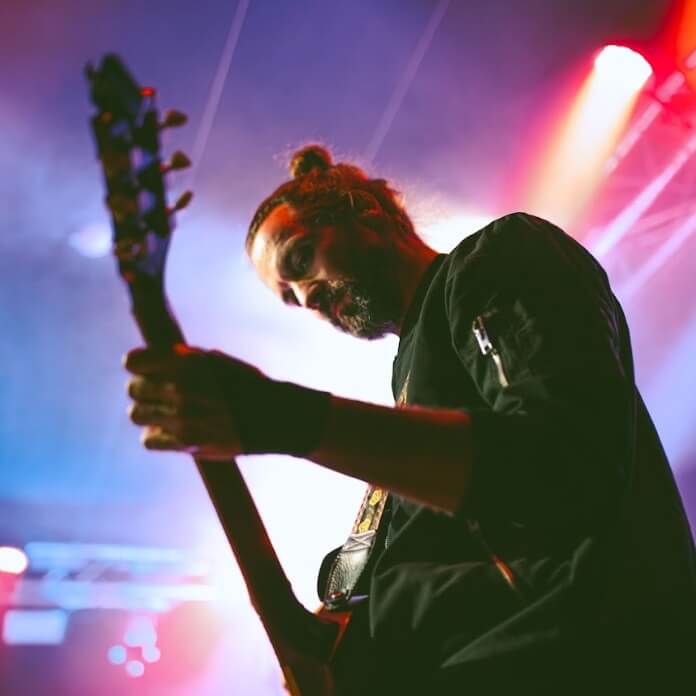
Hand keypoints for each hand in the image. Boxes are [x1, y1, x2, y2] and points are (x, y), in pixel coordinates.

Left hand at [124, 344, 262, 459]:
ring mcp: (181, 416)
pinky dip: (156, 436)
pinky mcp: (185, 442)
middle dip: (143, 390)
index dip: (136, 365)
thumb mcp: (219, 361)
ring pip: (136, 414)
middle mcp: (180, 388)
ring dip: (147, 413)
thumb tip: (158, 355)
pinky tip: (171, 431)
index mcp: (186, 363)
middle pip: (133, 389)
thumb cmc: (247, 385)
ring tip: (163, 413)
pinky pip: (148, 440)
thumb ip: (186, 358)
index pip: (133, 362)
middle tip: (159, 394)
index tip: (141, 369)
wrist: (272, 417)